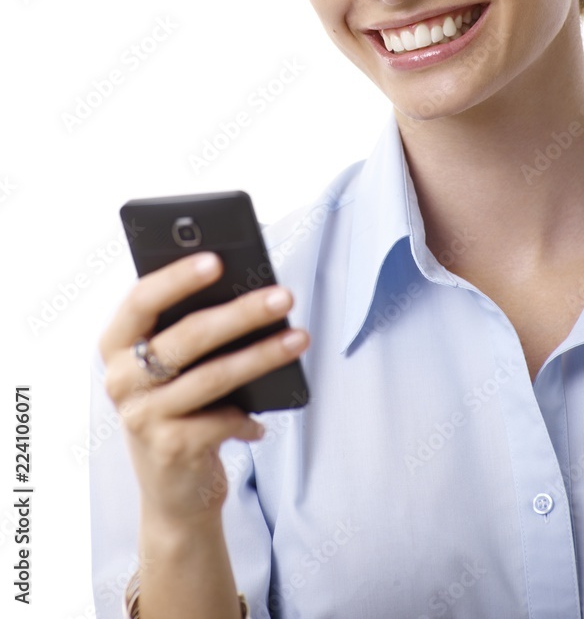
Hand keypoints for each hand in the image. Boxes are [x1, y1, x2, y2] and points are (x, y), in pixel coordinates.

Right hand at [99, 251, 309, 523]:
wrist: (174, 491)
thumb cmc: (181, 408)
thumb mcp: (175, 367)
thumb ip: (191, 330)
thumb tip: (249, 290)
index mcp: (117, 345)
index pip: (141, 299)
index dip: (177, 277)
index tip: (218, 259)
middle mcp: (121, 379)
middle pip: (188, 336)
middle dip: (242, 312)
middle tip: (284, 295)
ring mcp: (141, 416)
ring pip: (213, 376)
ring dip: (262, 356)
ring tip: (300, 338)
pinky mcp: (168, 449)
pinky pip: (221, 421)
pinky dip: (247, 417)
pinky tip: (261, 420)